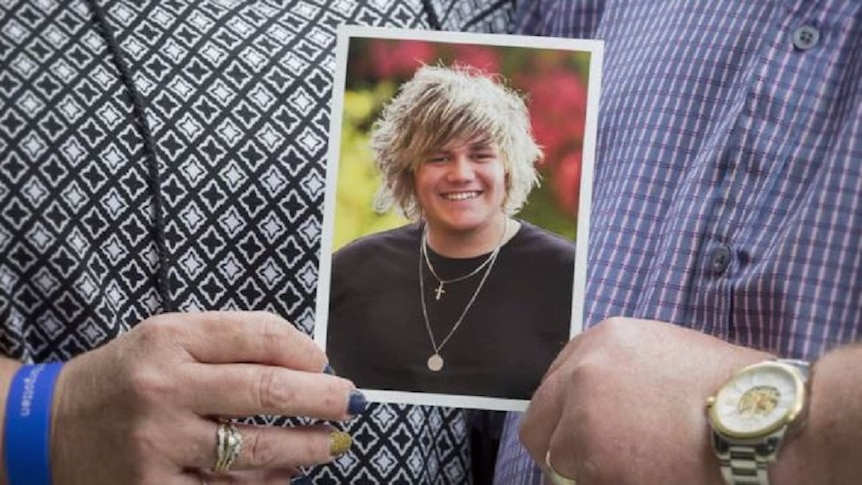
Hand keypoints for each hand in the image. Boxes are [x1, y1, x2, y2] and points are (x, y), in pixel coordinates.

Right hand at [49, 311, 361, 484]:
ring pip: (255, 450)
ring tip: (333, 443)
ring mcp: (159, 444)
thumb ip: (229, 340)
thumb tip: (306, 359)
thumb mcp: (166, 337)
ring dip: (306, 448)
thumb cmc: (124, 376)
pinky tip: (288, 476)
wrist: (47, 428)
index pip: (258, 336)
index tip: (325, 363)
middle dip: (323, 399)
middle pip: (265, 392)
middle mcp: (165, 388)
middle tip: (353, 402)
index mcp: (170, 338)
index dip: (304, 350)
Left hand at [520, 317, 770, 484]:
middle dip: (559, 448)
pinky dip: (602, 484)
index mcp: (603, 339)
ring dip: (585, 471)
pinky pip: (578, 482)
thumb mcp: (666, 355)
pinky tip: (640, 478)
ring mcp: (582, 412)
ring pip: (557, 458)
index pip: (554, 384)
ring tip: (630, 471)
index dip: (566, 415)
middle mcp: (583, 370)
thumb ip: (621, 373)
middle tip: (586, 467)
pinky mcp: (590, 453)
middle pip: (538, 422)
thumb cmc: (731, 392)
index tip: (579, 434)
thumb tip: (605, 404)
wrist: (761, 420)